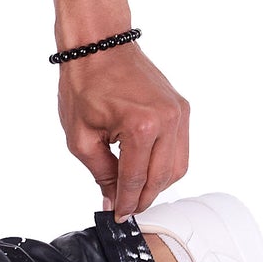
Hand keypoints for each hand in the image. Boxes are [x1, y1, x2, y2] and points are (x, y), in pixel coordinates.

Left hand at [58, 41, 189, 219]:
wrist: (99, 46)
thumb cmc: (85, 83)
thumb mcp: (80, 137)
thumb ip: (100, 173)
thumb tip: (111, 199)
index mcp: (140, 126)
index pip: (135, 179)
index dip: (125, 202)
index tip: (118, 216)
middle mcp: (167, 120)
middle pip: (160, 178)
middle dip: (143, 198)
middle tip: (127, 209)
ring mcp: (178, 113)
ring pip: (177, 167)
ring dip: (158, 185)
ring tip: (136, 192)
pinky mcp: (182, 108)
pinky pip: (180, 148)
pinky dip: (166, 164)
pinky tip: (148, 170)